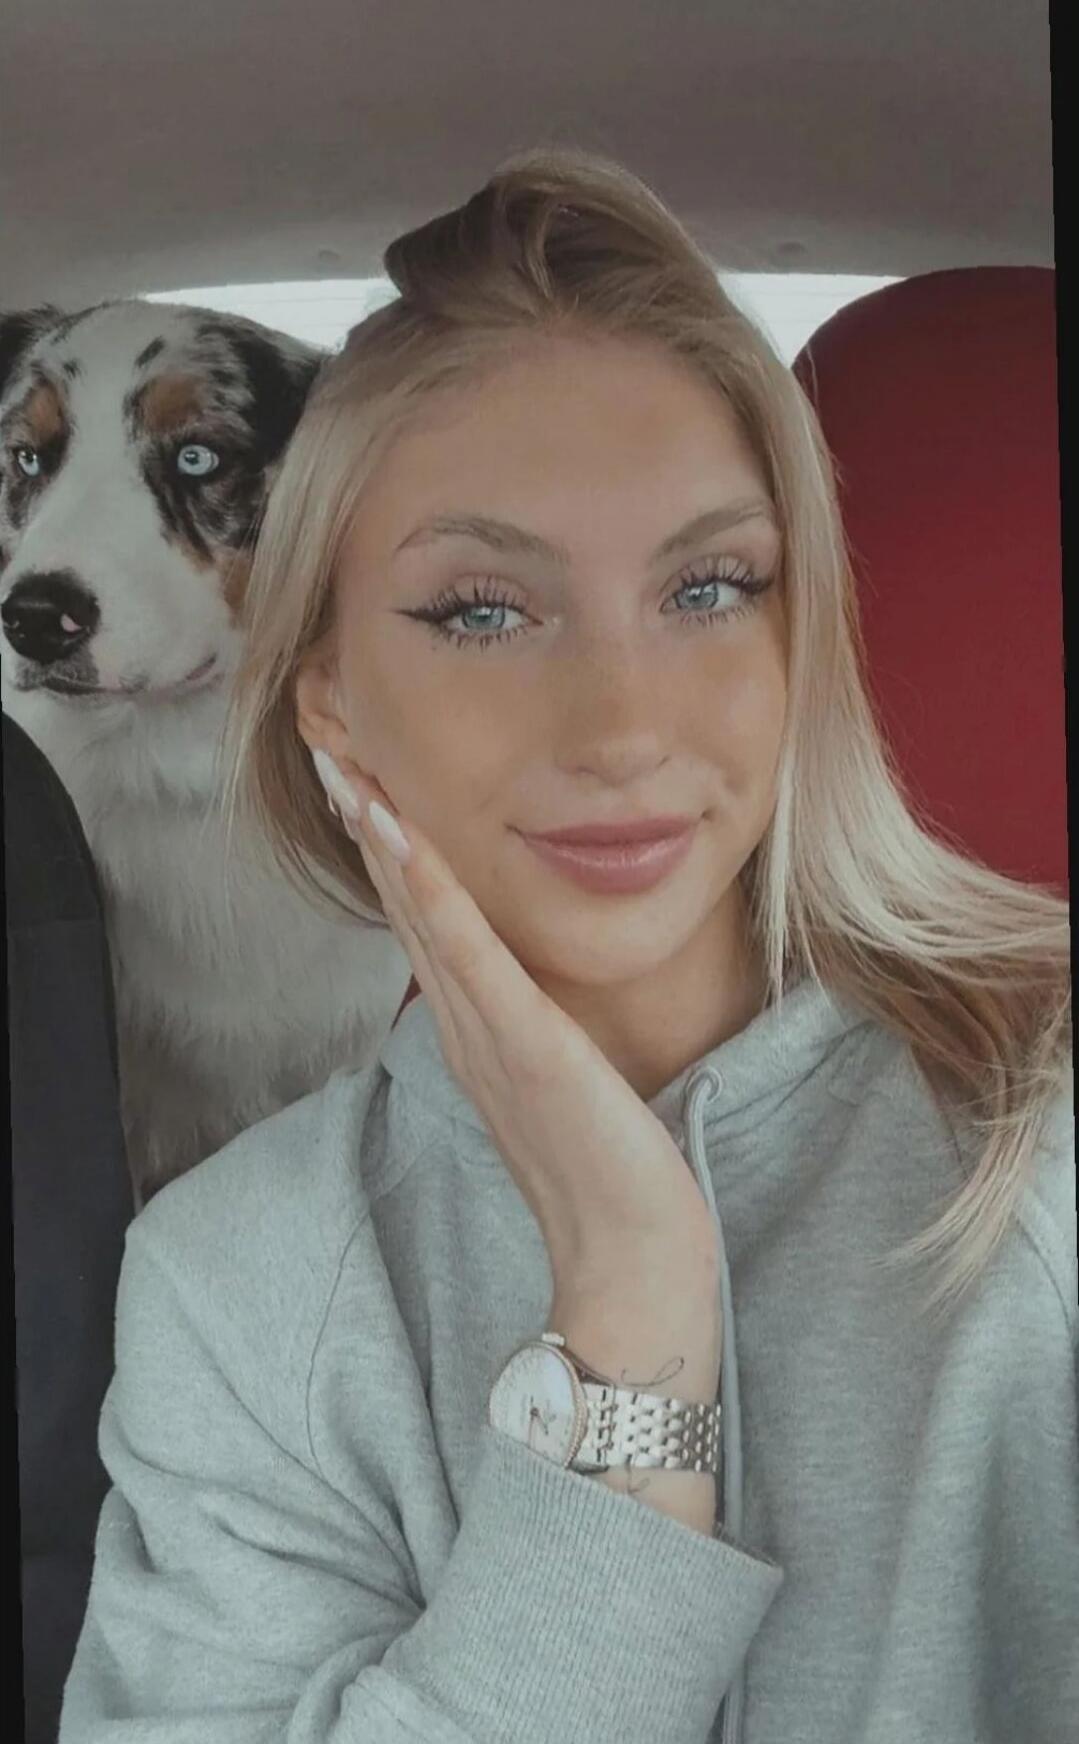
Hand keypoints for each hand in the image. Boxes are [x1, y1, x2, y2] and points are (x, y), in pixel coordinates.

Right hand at [314, 755, 719, 1298]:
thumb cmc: (614, 1183)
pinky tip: (400, 829)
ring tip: (344, 762)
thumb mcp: (571, 1088)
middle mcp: (467, 1029)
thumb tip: (540, 995)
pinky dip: (429, 886)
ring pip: (423, 914)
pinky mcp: (527, 1047)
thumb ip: (543, 1037)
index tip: (366, 778)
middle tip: (328, 742)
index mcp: (478, 1035)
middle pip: (408, 906)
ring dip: (382, 833)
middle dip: (369, 821)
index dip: (392, 848)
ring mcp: (489, 1038)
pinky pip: (468, 952)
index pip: (426, 923)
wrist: (632, 1269)